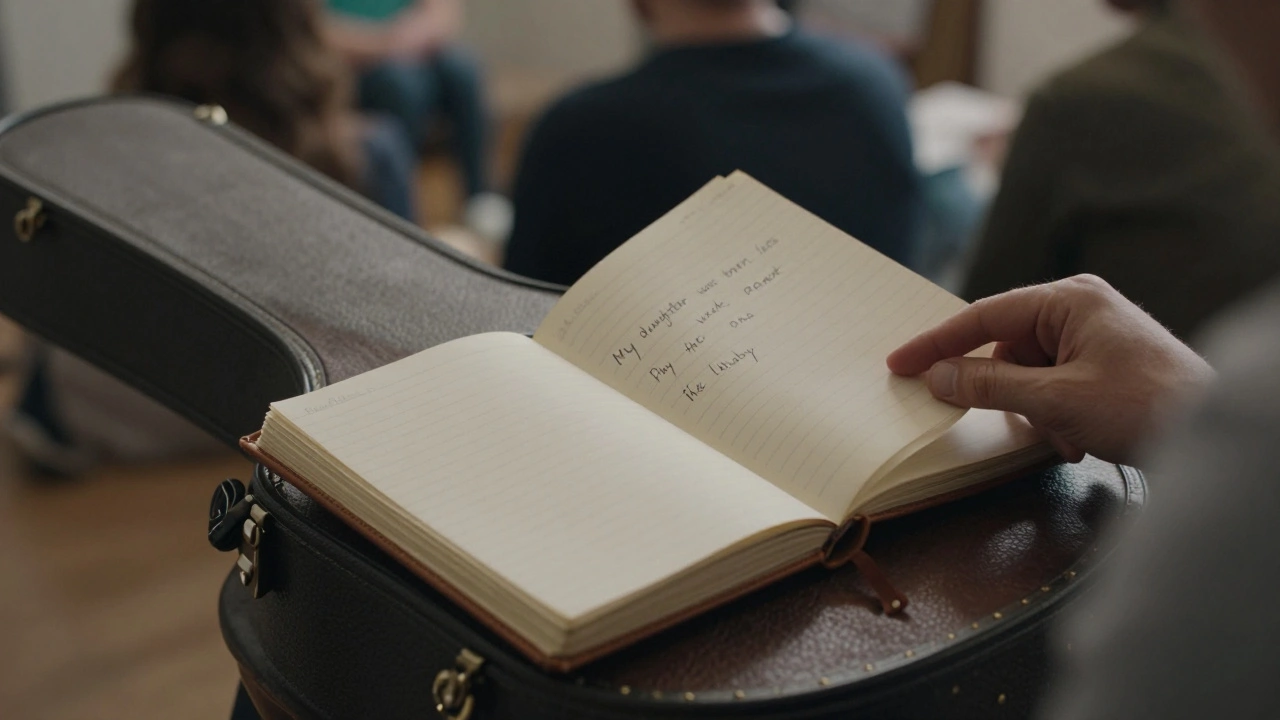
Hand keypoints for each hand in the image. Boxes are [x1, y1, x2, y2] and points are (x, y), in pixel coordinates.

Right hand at [887, 275, 1213, 462]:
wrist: (1213, 431)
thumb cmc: (1146, 405)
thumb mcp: (1055, 399)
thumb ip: (990, 386)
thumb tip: (939, 377)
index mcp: (1068, 300)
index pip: (984, 316)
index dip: (937, 344)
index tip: (899, 363)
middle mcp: (1080, 309)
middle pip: (1007, 347)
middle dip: (1005, 392)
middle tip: (1005, 419)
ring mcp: (1094, 337)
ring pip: (1030, 373)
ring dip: (1035, 411)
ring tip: (1062, 435)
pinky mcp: (1104, 365)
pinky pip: (1055, 386)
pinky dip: (1055, 415)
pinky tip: (1076, 439)